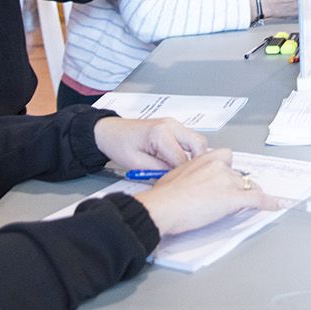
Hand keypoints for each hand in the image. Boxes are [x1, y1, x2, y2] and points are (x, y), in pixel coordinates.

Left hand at [93, 116, 207, 169]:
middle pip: (199, 144)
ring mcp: (174, 124)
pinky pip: (190, 140)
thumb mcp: (136, 164)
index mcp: (160, 133)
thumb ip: (158, 172)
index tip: (178, 185)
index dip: (181, 175)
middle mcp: (171, 125)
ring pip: (198, 142)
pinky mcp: (174, 127)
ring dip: (194, 157)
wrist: (111, 131)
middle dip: (197, 163)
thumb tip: (175, 179)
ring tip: (181, 171)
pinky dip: (188, 152)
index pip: (182, 159)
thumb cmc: (119, 145)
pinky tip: (177, 163)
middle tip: (187, 178)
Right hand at [133, 148, 278, 235]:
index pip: (226, 156)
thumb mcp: (176, 176)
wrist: (164, 207)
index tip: (226, 176)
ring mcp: (228, 181)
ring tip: (244, 204)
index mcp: (204, 159)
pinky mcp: (234, 198)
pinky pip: (257, 198)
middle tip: (227, 196)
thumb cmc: (164, 196)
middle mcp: (219, 166)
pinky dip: (269, 202)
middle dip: (236, 185)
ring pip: (247, 186)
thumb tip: (191, 184)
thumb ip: (190, 175)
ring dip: (247, 195)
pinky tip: (276, 205)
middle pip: (238, 174)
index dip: (228, 168)